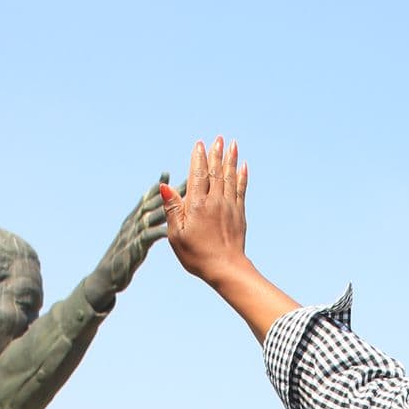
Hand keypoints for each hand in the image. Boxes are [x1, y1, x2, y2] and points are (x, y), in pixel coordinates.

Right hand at [91, 176, 171, 297]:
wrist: (108, 276)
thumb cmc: (124, 257)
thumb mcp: (134, 237)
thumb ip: (143, 225)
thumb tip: (153, 215)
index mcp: (134, 219)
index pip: (147, 198)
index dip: (158, 185)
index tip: (169, 173)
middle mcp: (132, 222)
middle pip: (152, 203)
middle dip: (169, 191)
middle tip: (185, 181)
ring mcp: (132, 234)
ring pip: (150, 216)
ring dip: (166, 207)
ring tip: (181, 200)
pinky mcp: (134, 248)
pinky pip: (147, 237)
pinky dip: (158, 231)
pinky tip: (170, 229)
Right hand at [162, 136, 248, 285]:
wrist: (227, 270)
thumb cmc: (197, 256)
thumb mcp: (177, 236)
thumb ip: (172, 209)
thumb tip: (165, 187)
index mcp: (197, 205)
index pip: (197, 174)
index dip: (198, 158)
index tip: (200, 144)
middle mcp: (215, 201)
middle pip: (215, 171)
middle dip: (216, 153)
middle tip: (219, 138)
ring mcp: (229, 207)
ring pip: (230, 177)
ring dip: (230, 159)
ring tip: (232, 144)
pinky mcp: (239, 215)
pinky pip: (241, 190)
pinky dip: (241, 176)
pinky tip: (243, 167)